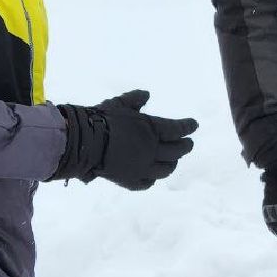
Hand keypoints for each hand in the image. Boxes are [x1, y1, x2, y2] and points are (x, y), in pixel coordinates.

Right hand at [53, 89, 197, 190]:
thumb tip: (147, 93)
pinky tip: (153, 175)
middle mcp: (152, 150)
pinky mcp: (130, 181)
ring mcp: (142, 168)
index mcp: (152, 130)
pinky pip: (148, 182)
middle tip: (189, 144)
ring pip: (166, 169)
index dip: (188, 126)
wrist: (83, 142)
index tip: (194, 125)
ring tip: (173, 160)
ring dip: (172, 163)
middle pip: (177, 151)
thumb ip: (136, 99)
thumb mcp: (120, 103)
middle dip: (185, 146)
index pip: (178, 129)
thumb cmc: (101, 119)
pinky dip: (153, 178)